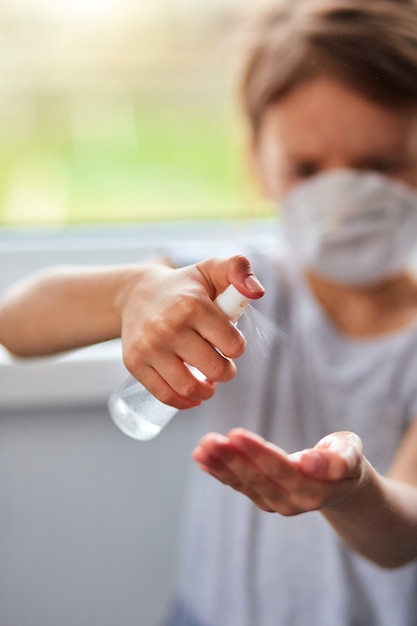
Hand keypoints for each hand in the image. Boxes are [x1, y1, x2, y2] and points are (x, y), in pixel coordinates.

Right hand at [116, 255, 264, 409]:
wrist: (136, 294)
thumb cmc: (183, 286)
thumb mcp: (212, 268)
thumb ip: (239, 268)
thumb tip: (257, 291)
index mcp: (191, 305)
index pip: (232, 344)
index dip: (236, 346)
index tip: (229, 341)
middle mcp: (168, 327)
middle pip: (214, 369)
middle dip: (226, 371)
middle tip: (222, 365)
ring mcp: (149, 347)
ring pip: (189, 388)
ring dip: (207, 391)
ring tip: (209, 381)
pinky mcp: (134, 363)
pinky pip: (164, 395)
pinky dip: (183, 402)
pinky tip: (192, 396)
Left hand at [193, 428, 364, 514]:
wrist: (342, 484)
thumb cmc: (345, 459)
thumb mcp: (350, 453)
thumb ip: (337, 459)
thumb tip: (309, 462)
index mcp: (314, 490)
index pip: (280, 469)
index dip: (257, 452)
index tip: (235, 434)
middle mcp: (292, 502)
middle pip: (257, 478)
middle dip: (231, 459)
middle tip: (209, 440)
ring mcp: (276, 504)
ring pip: (244, 484)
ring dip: (220, 466)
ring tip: (201, 448)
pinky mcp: (263, 499)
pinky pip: (239, 486)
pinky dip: (219, 473)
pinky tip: (202, 460)